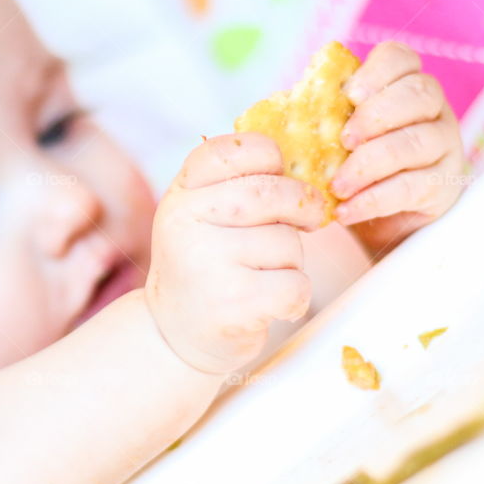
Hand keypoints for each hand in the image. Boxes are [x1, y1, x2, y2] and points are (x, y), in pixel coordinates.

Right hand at [144, 133, 324, 374]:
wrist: (175, 332)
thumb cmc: (205, 264)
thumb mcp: (202, 215)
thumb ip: (236, 184)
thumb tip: (307, 160)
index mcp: (180, 194)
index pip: (232, 151)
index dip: (269, 156)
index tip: (278, 174)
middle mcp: (184, 222)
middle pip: (270, 193)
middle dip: (302, 206)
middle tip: (308, 220)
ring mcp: (206, 262)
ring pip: (287, 242)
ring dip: (292, 261)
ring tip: (264, 275)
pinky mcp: (232, 303)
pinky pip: (295, 284)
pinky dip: (295, 297)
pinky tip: (271, 304)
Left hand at [330, 42, 465, 255]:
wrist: (373, 216)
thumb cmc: (345, 162)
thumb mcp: (329, 134)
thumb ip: (315, 115)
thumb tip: (276, 108)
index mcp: (400, 84)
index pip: (402, 59)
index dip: (378, 70)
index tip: (349, 94)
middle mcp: (431, 109)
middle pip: (419, 94)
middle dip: (376, 115)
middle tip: (342, 140)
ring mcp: (443, 146)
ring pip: (416, 143)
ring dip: (370, 164)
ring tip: (336, 185)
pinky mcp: (443, 186)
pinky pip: (413, 187)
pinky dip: (374, 199)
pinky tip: (346, 210)